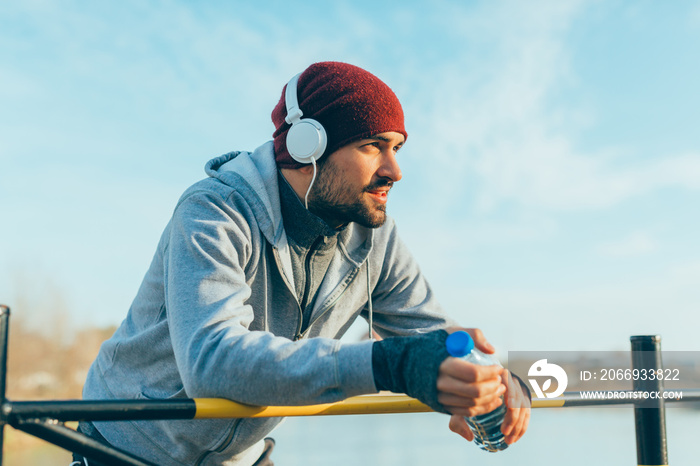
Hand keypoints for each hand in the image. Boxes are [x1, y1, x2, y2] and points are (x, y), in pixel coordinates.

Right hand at [442, 328, 530, 445]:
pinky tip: (492, 401)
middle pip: (474, 392)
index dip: (490, 373)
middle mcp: (440, 383)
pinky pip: (466, 412)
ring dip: (490, 398)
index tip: (499, 368)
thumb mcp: (452, 333)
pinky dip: (482, 408)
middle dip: (492, 387)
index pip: (473, 374)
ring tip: (499, 390)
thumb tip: (491, 350)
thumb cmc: (434, 345)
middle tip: (501, 381)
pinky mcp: (441, 405)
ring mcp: (440, 397)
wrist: (409, 362)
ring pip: (472, 404)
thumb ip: (474, 336)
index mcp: (443, 364)